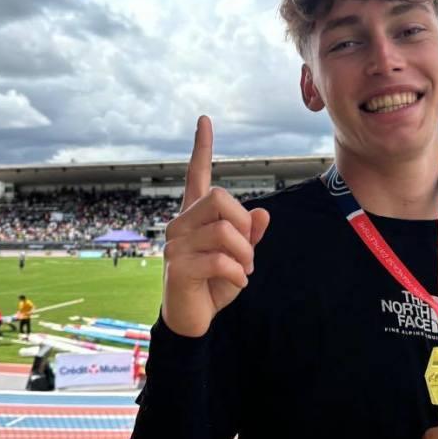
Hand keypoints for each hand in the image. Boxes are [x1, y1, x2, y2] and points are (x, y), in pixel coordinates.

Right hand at [161, 116, 269, 336]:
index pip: (197, 175)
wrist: (193, 318)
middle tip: (249, 251)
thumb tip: (262, 212)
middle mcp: (181, 223)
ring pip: (225, 231)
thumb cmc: (214, 284)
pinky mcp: (178, 266)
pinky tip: (236, 282)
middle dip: (245, 224)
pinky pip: (220, 259)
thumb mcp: (240, 257)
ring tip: (243, 271)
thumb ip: (250, 235)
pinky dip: (238, 273)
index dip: (202, 148)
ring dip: (245, 254)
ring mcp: (176, 243)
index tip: (205, 120)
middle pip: (220, 198)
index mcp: (195, 217)